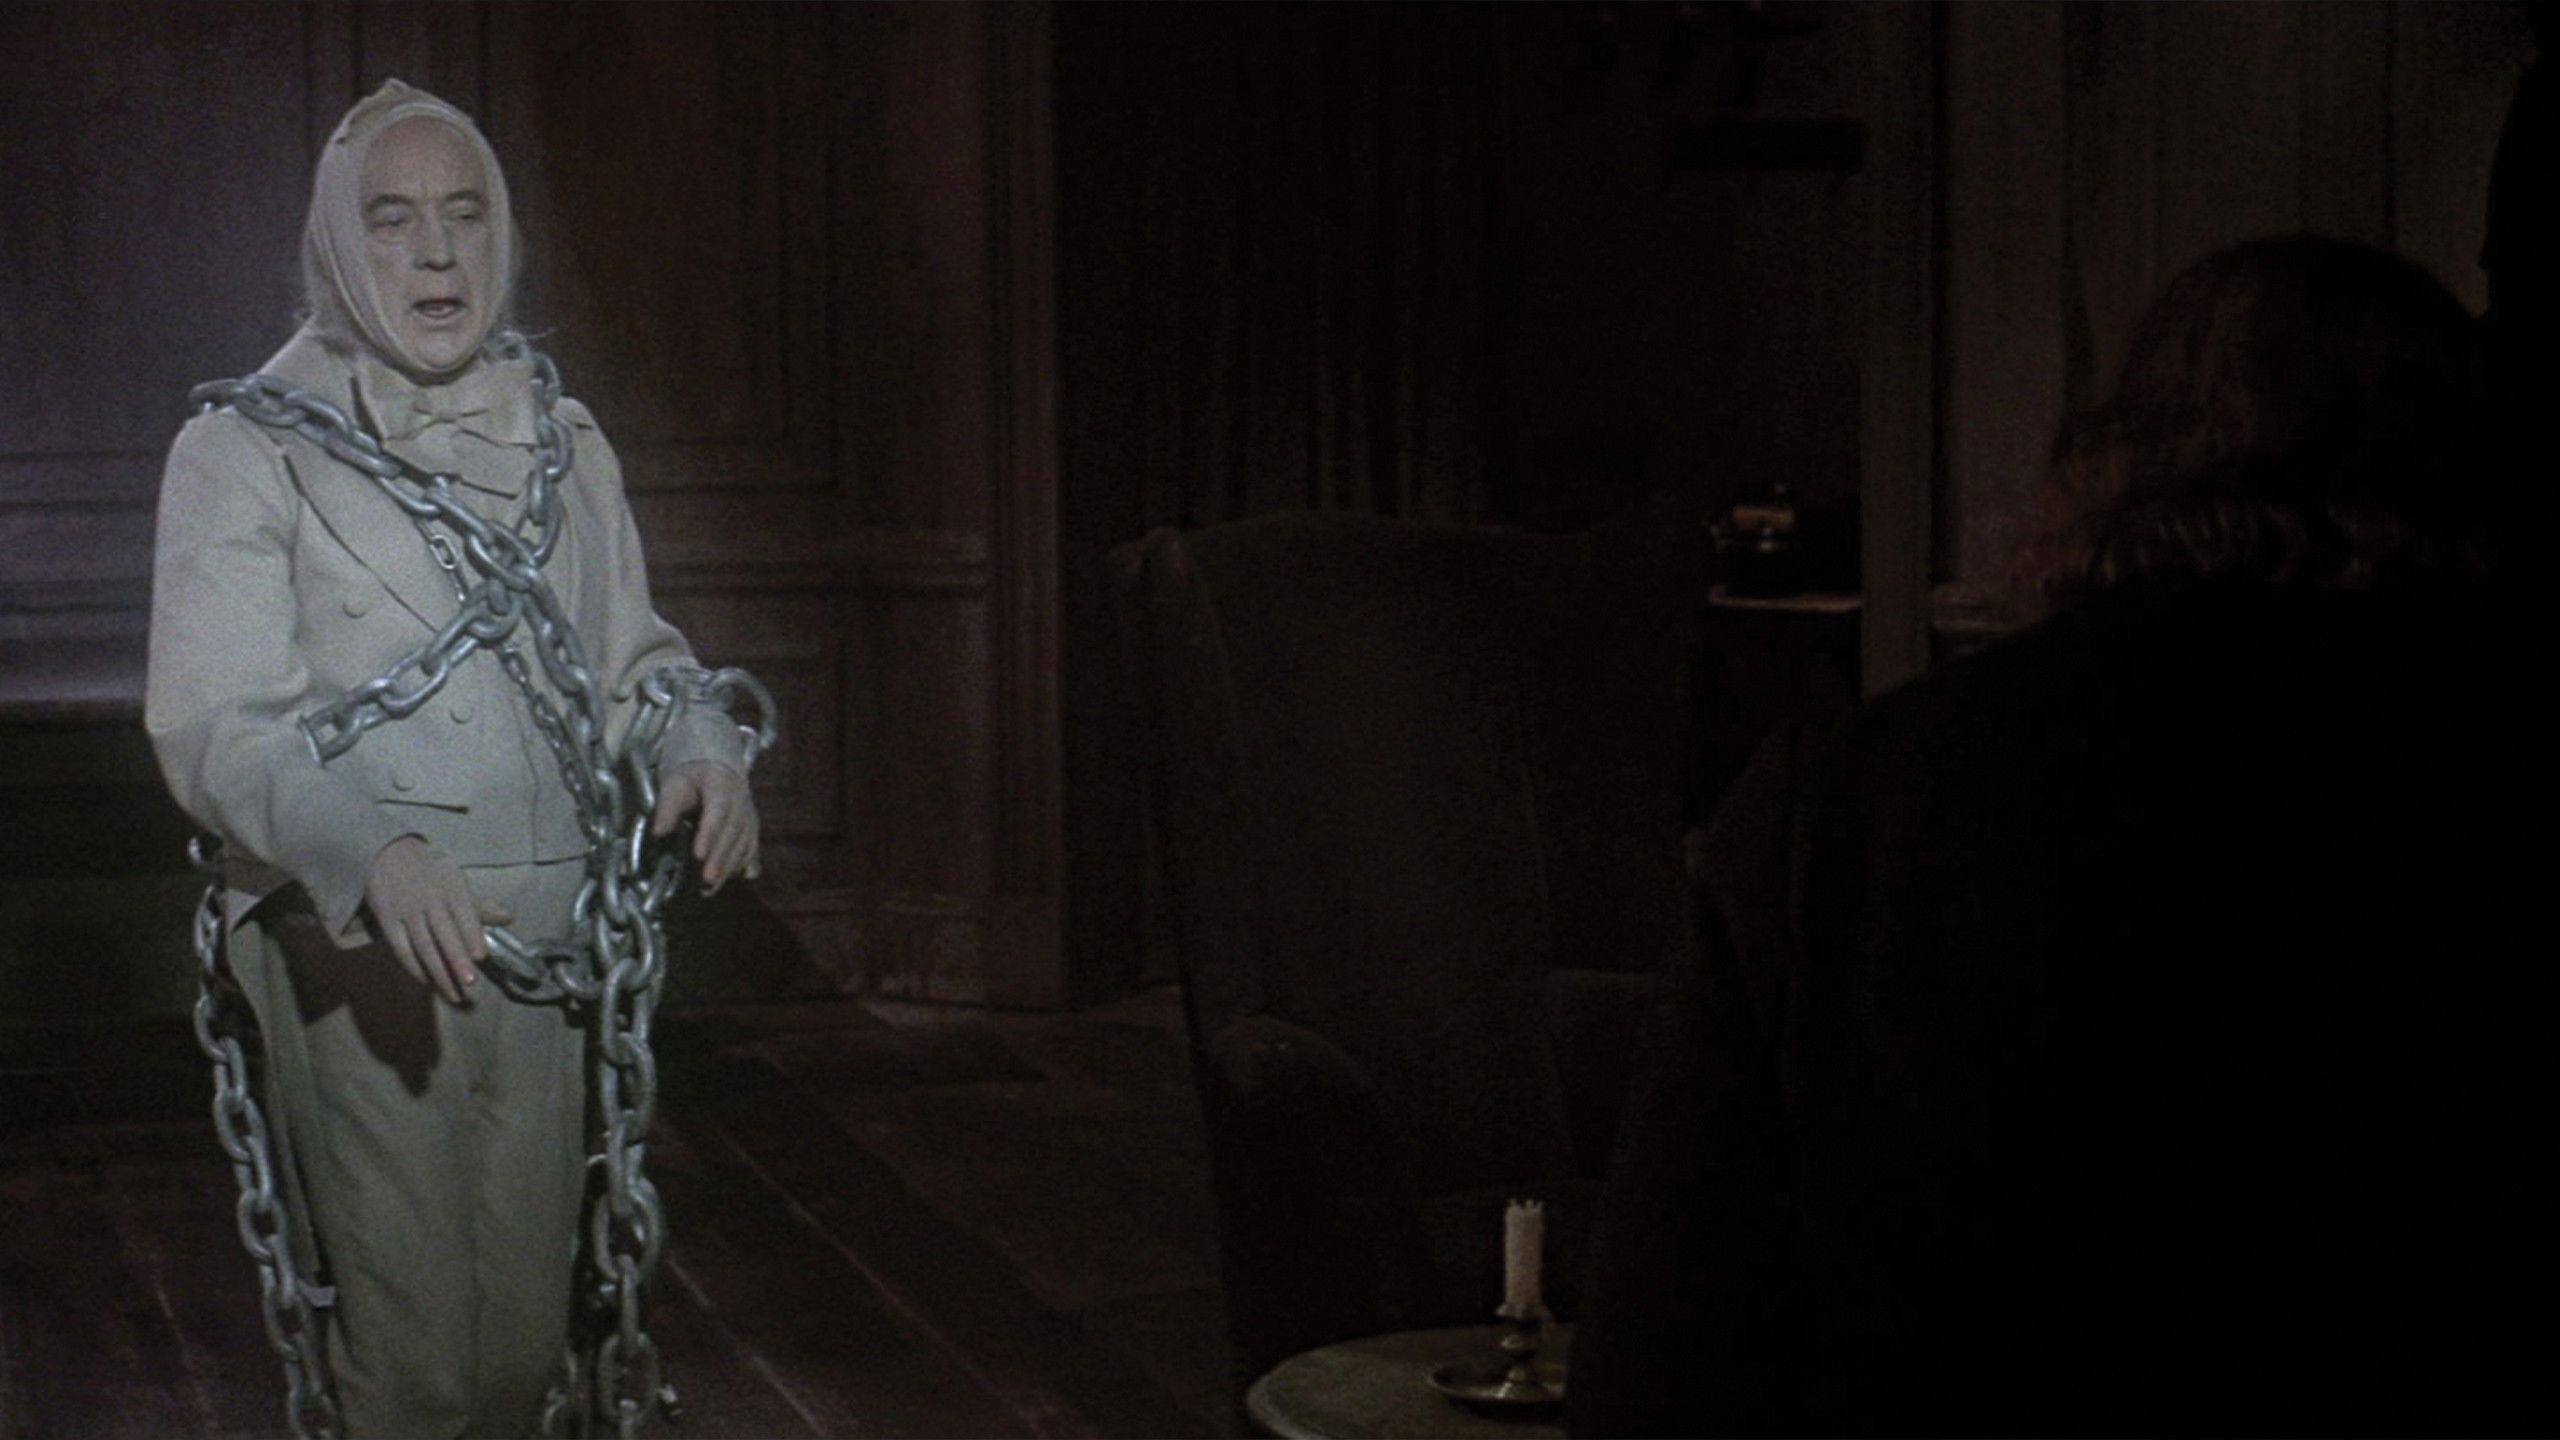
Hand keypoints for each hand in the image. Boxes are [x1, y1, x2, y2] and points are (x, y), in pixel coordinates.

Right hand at [364, 836, 512, 1002]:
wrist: (387, 854)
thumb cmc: (431, 872)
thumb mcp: (457, 881)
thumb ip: (480, 906)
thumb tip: (509, 918)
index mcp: (451, 888)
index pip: (464, 914)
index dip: (472, 936)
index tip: (481, 957)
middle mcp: (429, 900)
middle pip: (444, 934)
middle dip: (457, 959)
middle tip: (470, 982)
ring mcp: (407, 911)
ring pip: (423, 946)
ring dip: (438, 972)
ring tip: (452, 994)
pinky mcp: (388, 921)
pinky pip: (401, 949)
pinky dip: (414, 967)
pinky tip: (427, 982)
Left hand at [652, 759, 759, 895]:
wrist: (715, 766)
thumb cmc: (691, 776)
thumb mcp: (674, 784)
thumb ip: (667, 808)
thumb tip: (658, 833)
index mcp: (722, 786)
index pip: (718, 812)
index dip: (709, 834)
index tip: (697, 855)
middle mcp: (741, 802)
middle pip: (732, 832)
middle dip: (719, 858)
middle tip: (706, 880)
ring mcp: (749, 816)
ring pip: (743, 844)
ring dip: (728, 868)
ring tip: (711, 887)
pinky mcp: (751, 828)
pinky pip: (749, 849)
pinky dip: (738, 866)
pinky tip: (725, 880)